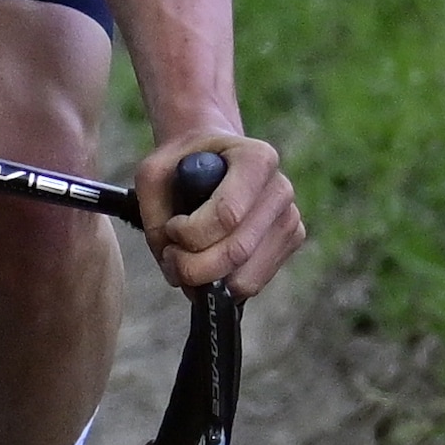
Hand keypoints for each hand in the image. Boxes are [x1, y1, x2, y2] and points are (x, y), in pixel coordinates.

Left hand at [137, 129, 303, 298]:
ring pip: (247, 278)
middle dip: (194, 268)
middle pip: (238, 252)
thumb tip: (177, 271)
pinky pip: (254, 284)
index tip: (172, 226)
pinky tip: (210, 260)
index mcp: (256, 159)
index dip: (190, 233)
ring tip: (186, 259)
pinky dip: (222, 285)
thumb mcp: (153, 176)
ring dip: (206, 281)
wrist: (211, 159)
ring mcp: (290, 217)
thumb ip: (155, 219)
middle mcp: (280, 188)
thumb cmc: (181, 166)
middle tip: (171, 257)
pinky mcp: (291, 242)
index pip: (227, 215)